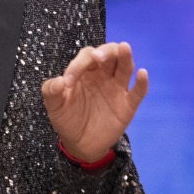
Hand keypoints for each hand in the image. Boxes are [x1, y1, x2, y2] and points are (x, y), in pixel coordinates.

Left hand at [41, 42, 148, 163]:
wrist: (80, 145)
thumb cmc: (67, 119)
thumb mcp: (54, 106)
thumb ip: (51, 91)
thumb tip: (59, 81)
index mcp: (85, 72)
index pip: (86, 57)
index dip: (78, 64)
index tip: (68, 82)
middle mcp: (103, 75)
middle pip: (110, 54)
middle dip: (105, 51)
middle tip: (98, 57)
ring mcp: (117, 89)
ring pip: (125, 67)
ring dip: (125, 57)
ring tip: (124, 48)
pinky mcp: (128, 105)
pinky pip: (138, 91)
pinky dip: (142, 82)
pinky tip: (142, 73)